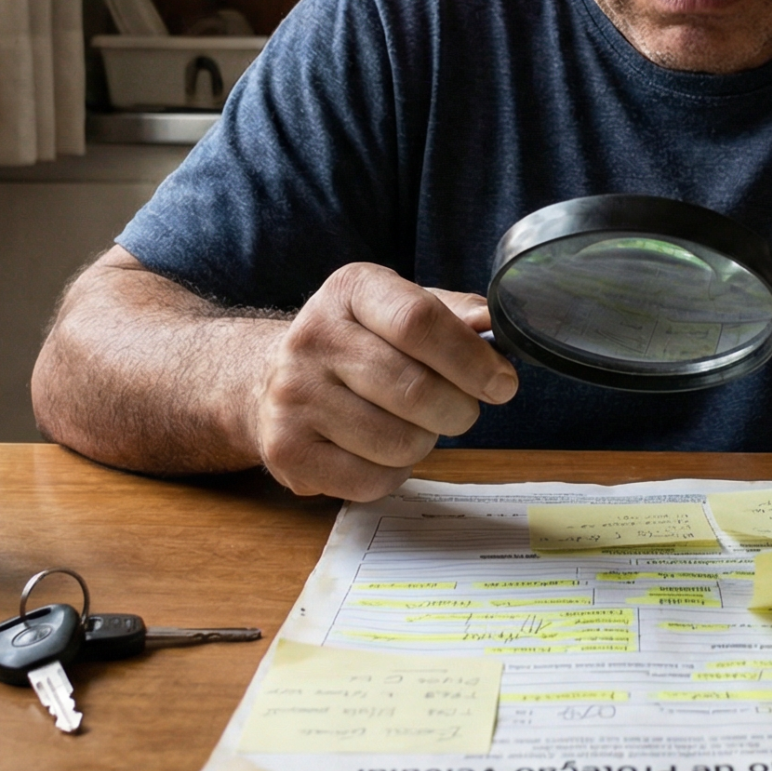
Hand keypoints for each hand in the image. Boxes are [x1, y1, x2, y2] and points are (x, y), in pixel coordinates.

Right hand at [249, 263, 517, 500]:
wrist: (269, 380)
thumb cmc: (359, 344)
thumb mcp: (400, 310)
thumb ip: (453, 316)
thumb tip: (494, 324)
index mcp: (350, 290)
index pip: (418, 321)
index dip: (472, 359)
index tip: (502, 383)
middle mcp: (312, 337)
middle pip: (416, 390)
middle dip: (459, 410)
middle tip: (459, 410)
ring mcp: (293, 396)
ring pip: (399, 442)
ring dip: (424, 442)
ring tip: (409, 425)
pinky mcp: (285, 450)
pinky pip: (372, 480)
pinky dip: (393, 474)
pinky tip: (378, 450)